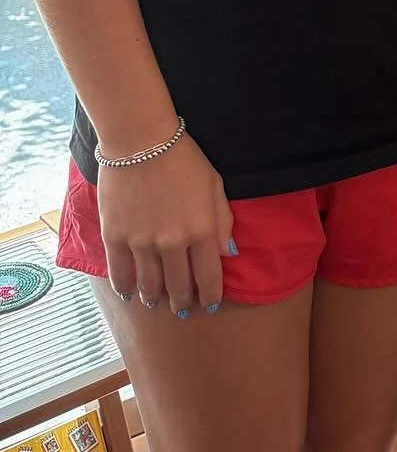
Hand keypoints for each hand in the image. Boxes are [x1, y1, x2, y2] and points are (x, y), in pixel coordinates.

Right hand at [97, 135, 234, 316]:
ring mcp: (142, 242)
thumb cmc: (184, 159)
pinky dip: (125, 288)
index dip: (210, 296)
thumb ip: (223, 222)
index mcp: (202, 231)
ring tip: (157, 302)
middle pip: (178, 287)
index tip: (210, 305)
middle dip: (183, 303)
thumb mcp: (215, 186)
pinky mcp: (115, 237)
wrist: (142, 141)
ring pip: (149, 285)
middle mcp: (172, 243)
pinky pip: (119, 273)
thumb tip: (227, 254)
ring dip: (155, 298)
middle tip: (183, 310)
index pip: (208, 277)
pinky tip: (130, 293)